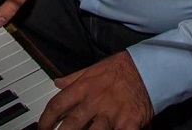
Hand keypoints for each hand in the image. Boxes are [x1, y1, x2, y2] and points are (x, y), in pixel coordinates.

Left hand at [39, 52, 153, 129]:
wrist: (149, 68)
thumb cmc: (122, 68)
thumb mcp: (94, 68)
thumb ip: (74, 78)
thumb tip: (57, 82)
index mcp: (84, 87)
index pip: (57, 105)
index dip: (45, 120)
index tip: (42, 128)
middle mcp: (95, 101)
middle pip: (70, 124)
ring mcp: (111, 114)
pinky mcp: (128, 124)